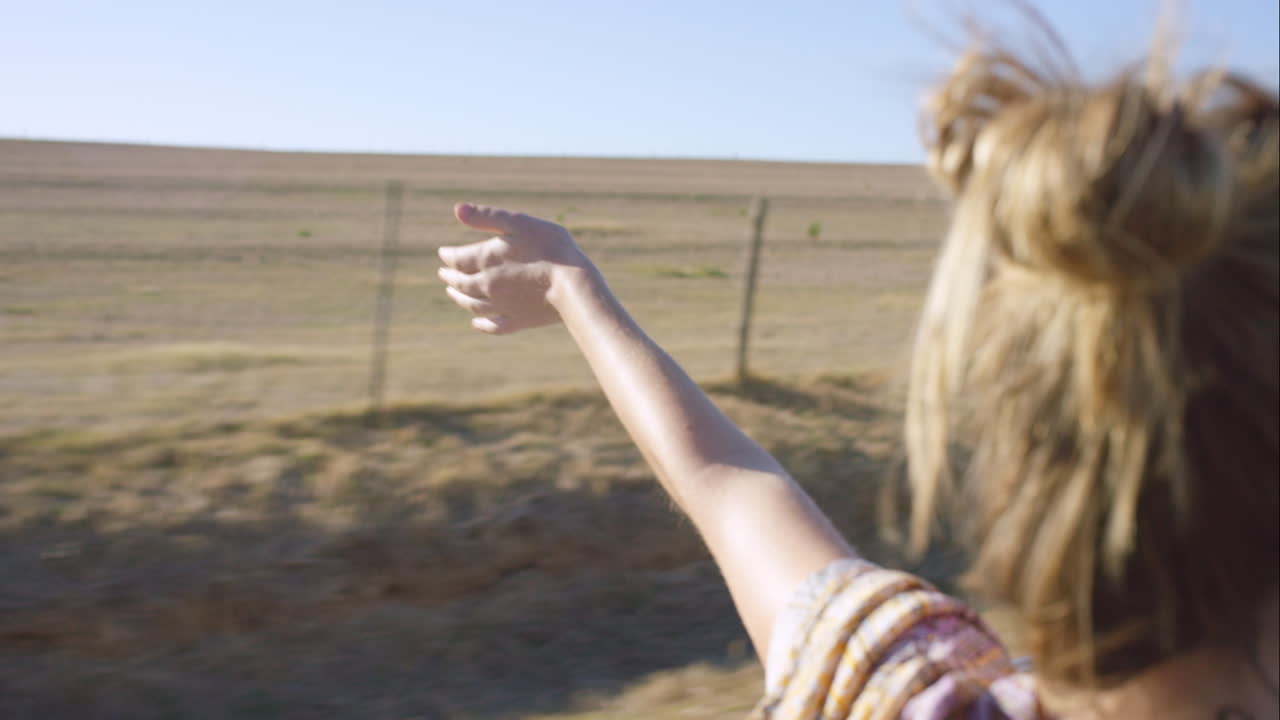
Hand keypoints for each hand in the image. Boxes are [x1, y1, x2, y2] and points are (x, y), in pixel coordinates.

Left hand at [438, 203, 595, 333]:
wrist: (574, 284)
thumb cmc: (550, 247)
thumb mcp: (519, 223)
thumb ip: (487, 216)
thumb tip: (457, 209)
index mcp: (486, 259)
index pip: (457, 258)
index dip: (448, 255)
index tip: (443, 253)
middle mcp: (487, 285)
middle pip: (460, 283)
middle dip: (450, 277)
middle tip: (444, 273)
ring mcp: (502, 306)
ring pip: (471, 304)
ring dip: (459, 298)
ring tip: (453, 293)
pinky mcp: (518, 321)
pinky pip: (492, 325)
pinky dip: (481, 324)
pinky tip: (476, 322)